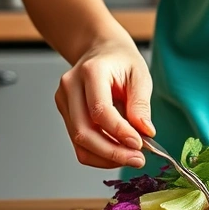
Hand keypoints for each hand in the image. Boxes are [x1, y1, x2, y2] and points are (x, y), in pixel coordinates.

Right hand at [56, 36, 154, 168]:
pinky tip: (118, 153)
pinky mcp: (65, 113)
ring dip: (106, 157)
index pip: (99, 110)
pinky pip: (79, 143)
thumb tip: (145, 133)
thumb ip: (140, 104)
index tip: (140, 144)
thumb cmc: (121, 61)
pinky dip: (99, 154)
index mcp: (90, 72)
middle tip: (137, 160)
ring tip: (131, 158)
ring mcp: (64, 101)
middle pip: (84, 131)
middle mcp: (70, 87)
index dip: (119, 132)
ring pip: (79, 142)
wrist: (100, 50)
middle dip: (112, 152)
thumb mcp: (139, 75)